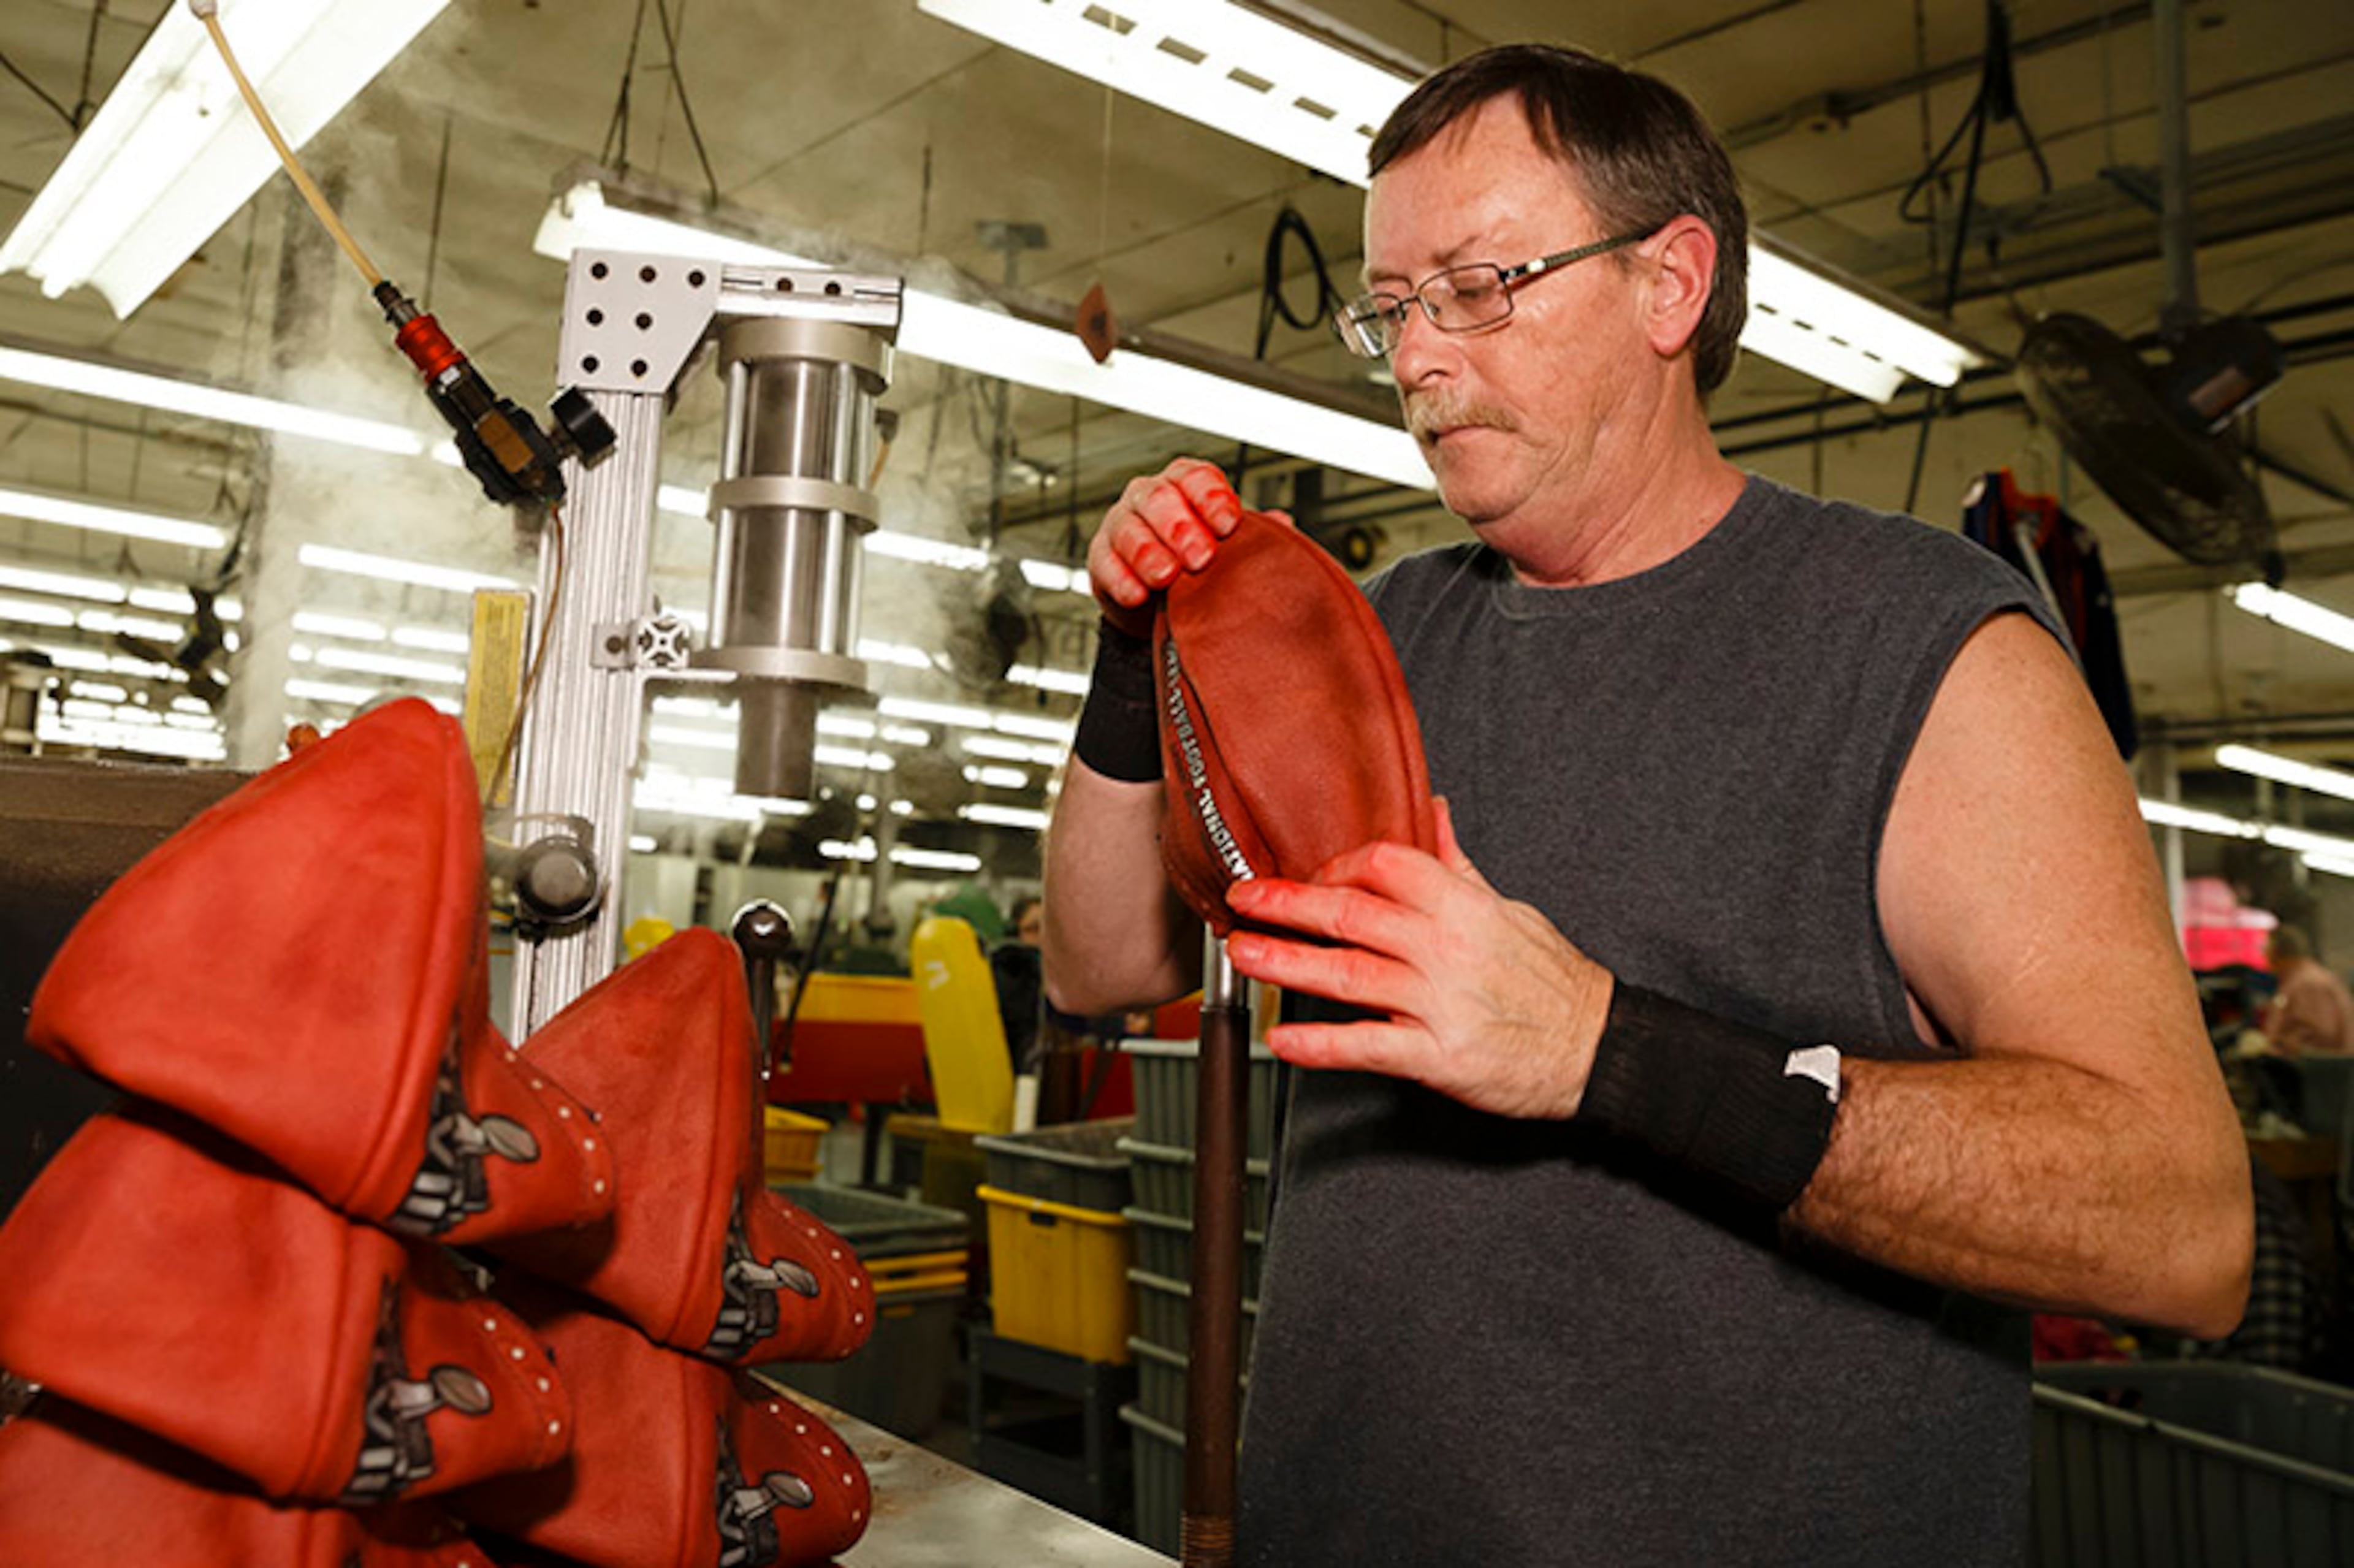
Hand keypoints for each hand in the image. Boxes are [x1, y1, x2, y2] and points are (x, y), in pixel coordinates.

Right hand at [1088, 458, 1289, 637]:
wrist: (1165, 602)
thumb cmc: (1200, 565)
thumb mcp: (1230, 548)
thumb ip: (1256, 535)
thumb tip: (1282, 525)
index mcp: (1185, 485)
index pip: (1196, 477)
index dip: (1212, 498)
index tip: (1228, 524)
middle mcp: (1150, 497)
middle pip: (1159, 498)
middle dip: (1181, 527)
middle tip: (1201, 557)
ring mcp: (1122, 524)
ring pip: (1129, 529)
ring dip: (1148, 553)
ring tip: (1167, 577)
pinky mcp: (1101, 557)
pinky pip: (1104, 563)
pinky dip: (1120, 580)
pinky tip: (1138, 594)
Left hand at [1223, 800, 1614, 1119]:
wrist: (1597, 1049)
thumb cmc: (1553, 982)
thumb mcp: (1509, 910)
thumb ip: (1459, 866)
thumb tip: (1433, 811)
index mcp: (1464, 907)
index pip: (1387, 865)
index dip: (1338, 866)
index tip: (1310, 875)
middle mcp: (1447, 949)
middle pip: (1353, 914)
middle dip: (1289, 903)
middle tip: (1243, 899)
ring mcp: (1441, 1003)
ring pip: (1349, 975)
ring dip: (1288, 963)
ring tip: (1245, 954)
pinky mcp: (1440, 1057)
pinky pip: (1369, 1047)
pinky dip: (1322, 1045)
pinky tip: (1283, 1040)